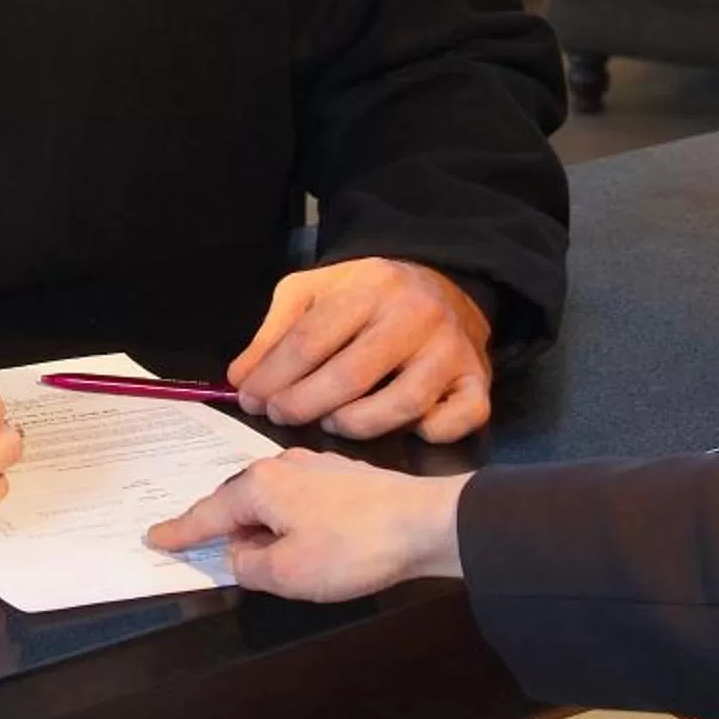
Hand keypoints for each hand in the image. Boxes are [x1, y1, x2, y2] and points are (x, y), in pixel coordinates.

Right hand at [144, 451, 467, 601]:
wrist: (425, 524)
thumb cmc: (355, 547)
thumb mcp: (287, 573)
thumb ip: (248, 567)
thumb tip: (237, 557)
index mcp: (259, 486)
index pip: (206, 513)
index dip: (179, 531)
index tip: (154, 537)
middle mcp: (281, 465)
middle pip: (236, 502)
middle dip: (222, 529)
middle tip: (203, 551)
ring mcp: (314, 466)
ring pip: (269, 500)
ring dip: (259, 527)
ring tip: (260, 556)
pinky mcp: (341, 476)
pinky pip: (296, 498)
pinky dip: (286, 520)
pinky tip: (299, 539)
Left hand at [226, 260, 495, 441]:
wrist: (445, 284)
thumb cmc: (368, 296)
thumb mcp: (315, 293)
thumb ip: (274, 332)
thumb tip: (240, 379)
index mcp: (370, 286)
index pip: (311, 339)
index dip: (273, 376)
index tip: (249, 399)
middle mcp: (415, 315)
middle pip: (351, 375)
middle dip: (304, 404)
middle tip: (279, 417)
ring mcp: (451, 350)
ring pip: (401, 404)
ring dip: (356, 425)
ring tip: (330, 424)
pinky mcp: (479, 381)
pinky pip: (456, 421)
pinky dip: (429, 433)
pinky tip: (402, 430)